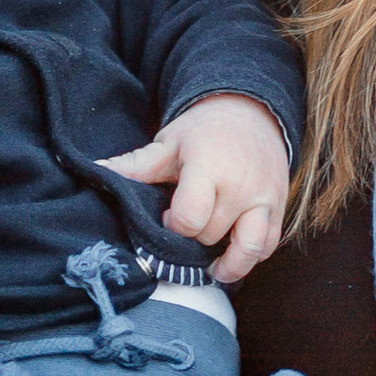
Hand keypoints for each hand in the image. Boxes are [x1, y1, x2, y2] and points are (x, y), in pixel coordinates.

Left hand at [101, 92, 288, 281]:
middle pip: (210, 236)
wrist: (253, 111)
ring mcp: (264, 197)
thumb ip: (136, 164)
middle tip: (185, 228)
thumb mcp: (169, 143)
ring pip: (247, 249)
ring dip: (227, 262)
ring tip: (210, 264)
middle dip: (193, 239)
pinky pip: (268, 246)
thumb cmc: (203, 131)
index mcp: (208, 166)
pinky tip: (232, 253)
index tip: (166, 218)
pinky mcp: (280, 207)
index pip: (189, 218)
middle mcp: (241, 185)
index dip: (171, 226)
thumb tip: (95, 172)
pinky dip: (251, 256)